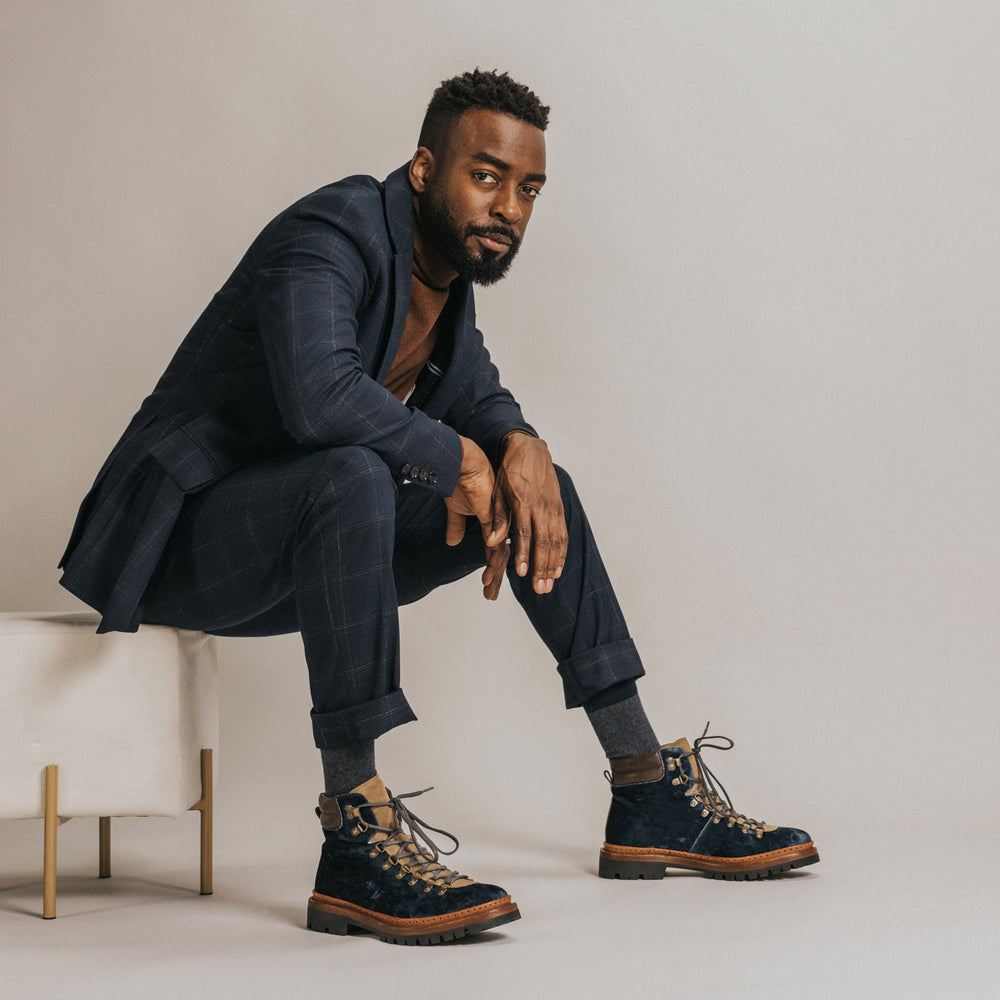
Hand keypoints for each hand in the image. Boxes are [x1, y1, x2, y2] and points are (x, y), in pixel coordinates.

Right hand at [444, 436, 509, 598]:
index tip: (488, 588)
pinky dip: (492, 554)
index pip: (495, 553)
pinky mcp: (494, 513)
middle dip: (495, 577)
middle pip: (500, 557)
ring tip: (487, 585)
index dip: (492, 571)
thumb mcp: (456, 509)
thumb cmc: (460, 481)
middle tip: (490, 596)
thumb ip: (456, 527)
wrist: (461, 462)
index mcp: (492, 524)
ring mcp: (498, 520)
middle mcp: (498, 525)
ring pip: (499, 551)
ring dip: (493, 570)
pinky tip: (489, 568)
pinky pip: (495, 537)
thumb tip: (453, 542)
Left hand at [488, 433, 566, 594]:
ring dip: (552, 565)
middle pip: (543, 542)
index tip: (521, 573)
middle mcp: (541, 506)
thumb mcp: (498, 492)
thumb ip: (498, 518)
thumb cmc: (510, 472)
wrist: (531, 450)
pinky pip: (562, 535)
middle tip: (538, 589)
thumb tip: (492, 541)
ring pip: (556, 541)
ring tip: (547, 585)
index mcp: (523, 502)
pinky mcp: (559, 509)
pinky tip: (557, 569)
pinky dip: (561, 554)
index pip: (524, 533)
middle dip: (541, 567)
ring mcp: (553, 508)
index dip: (523, 554)